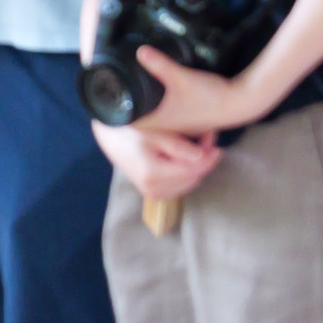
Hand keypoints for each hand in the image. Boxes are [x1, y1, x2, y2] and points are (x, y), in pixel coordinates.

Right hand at [94, 120, 222, 199]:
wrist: (109, 136)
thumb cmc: (129, 129)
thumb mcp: (154, 133)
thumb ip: (178, 146)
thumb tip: (203, 156)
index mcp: (153, 175)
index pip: (193, 170)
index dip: (208, 155)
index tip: (214, 136)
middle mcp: (154, 190)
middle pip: (193, 178)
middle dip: (204, 159)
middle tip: (207, 136)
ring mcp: (153, 193)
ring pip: (189, 183)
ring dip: (197, 165)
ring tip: (199, 143)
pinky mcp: (153, 192)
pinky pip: (180, 185)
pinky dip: (187, 172)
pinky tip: (186, 156)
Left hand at [126, 47, 263, 136]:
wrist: (237, 104)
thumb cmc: (208, 95)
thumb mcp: (180, 76)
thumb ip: (160, 64)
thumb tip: (139, 50)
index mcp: (158, 122)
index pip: (127, 120)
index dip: (114, 109)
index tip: (104, 94)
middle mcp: (165, 126)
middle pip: (137, 118)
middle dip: (125, 105)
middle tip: (113, 85)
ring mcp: (176, 124)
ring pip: (151, 116)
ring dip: (141, 105)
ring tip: (130, 86)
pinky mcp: (186, 118)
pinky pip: (164, 114)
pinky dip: (156, 105)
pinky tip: (157, 91)